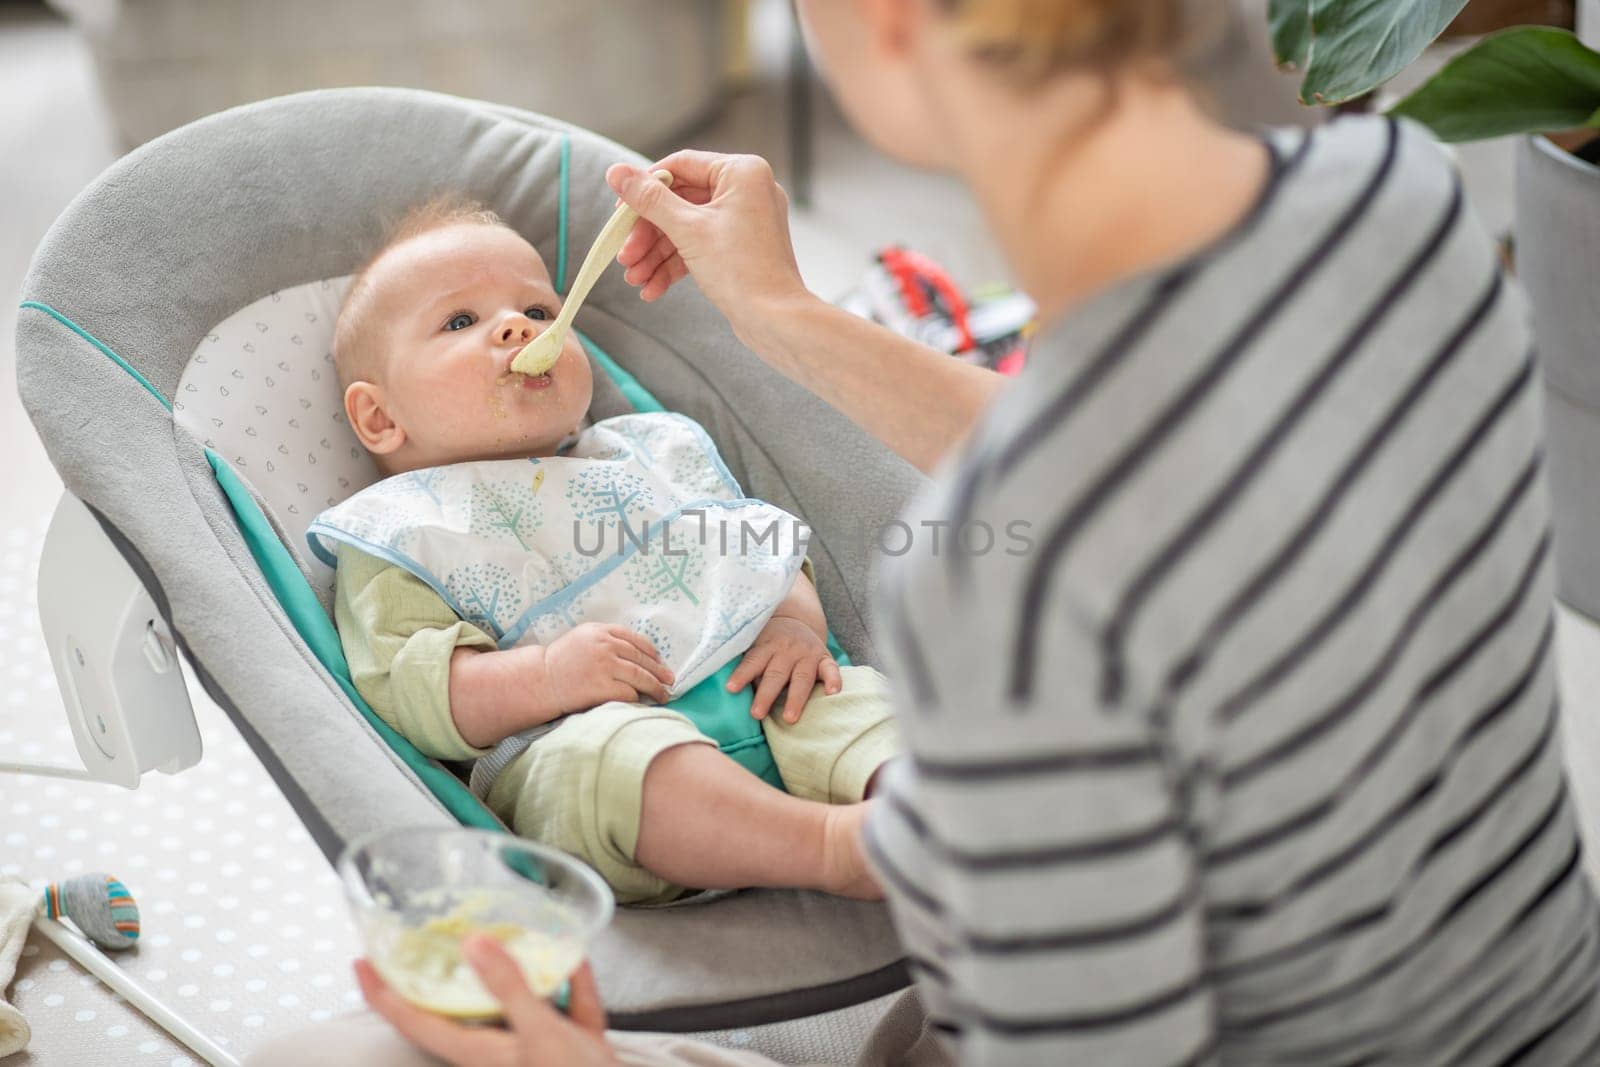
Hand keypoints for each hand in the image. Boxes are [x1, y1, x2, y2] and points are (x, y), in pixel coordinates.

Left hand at [356, 936, 616, 1066]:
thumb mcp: (539, 1033)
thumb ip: (508, 987)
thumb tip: (473, 942)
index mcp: (477, 1052)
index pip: (414, 1019)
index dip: (382, 993)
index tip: (359, 962)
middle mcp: (498, 1049)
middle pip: (458, 1008)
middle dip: (441, 975)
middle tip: (421, 939)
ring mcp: (535, 1047)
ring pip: (513, 1002)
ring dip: (511, 972)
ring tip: (503, 936)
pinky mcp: (571, 1045)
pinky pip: (565, 1005)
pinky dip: (571, 981)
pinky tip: (578, 956)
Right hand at [541, 623, 673, 712]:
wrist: (542, 679)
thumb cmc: (562, 660)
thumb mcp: (583, 637)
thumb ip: (607, 638)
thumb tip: (636, 652)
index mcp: (602, 631)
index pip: (636, 639)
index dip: (652, 652)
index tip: (659, 660)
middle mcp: (605, 646)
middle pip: (642, 659)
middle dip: (659, 671)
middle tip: (670, 680)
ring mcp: (605, 667)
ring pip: (640, 676)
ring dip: (656, 687)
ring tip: (663, 694)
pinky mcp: (603, 687)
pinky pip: (629, 693)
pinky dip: (638, 698)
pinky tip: (642, 702)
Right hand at [606, 151, 810, 348]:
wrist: (776, 321)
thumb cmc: (741, 270)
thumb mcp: (687, 230)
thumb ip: (649, 200)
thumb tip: (615, 172)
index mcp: (742, 172)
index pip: (680, 166)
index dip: (644, 188)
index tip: (619, 211)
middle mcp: (747, 190)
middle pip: (680, 201)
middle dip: (648, 234)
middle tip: (624, 256)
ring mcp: (745, 221)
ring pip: (687, 228)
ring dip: (656, 254)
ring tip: (634, 279)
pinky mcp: (740, 248)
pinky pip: (700, 247)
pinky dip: (676, 266)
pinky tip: (652, 290)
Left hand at [727, 615, 840, 723]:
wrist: (796, 620)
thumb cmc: (769, 643)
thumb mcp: (756, 645)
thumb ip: (751, 666)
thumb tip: (734, 694)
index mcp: (767, 645)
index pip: (753, 661)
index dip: (742, 674)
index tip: (731, 689)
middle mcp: (788, 649)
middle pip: (776, 674)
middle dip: (766, 695)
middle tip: (757, 714)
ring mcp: (808, 653)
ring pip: (801, 678)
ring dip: (796, 698)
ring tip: (789, 718)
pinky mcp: (825, 658)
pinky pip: (831, 669)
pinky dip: (834, 680)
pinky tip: (832, 693)